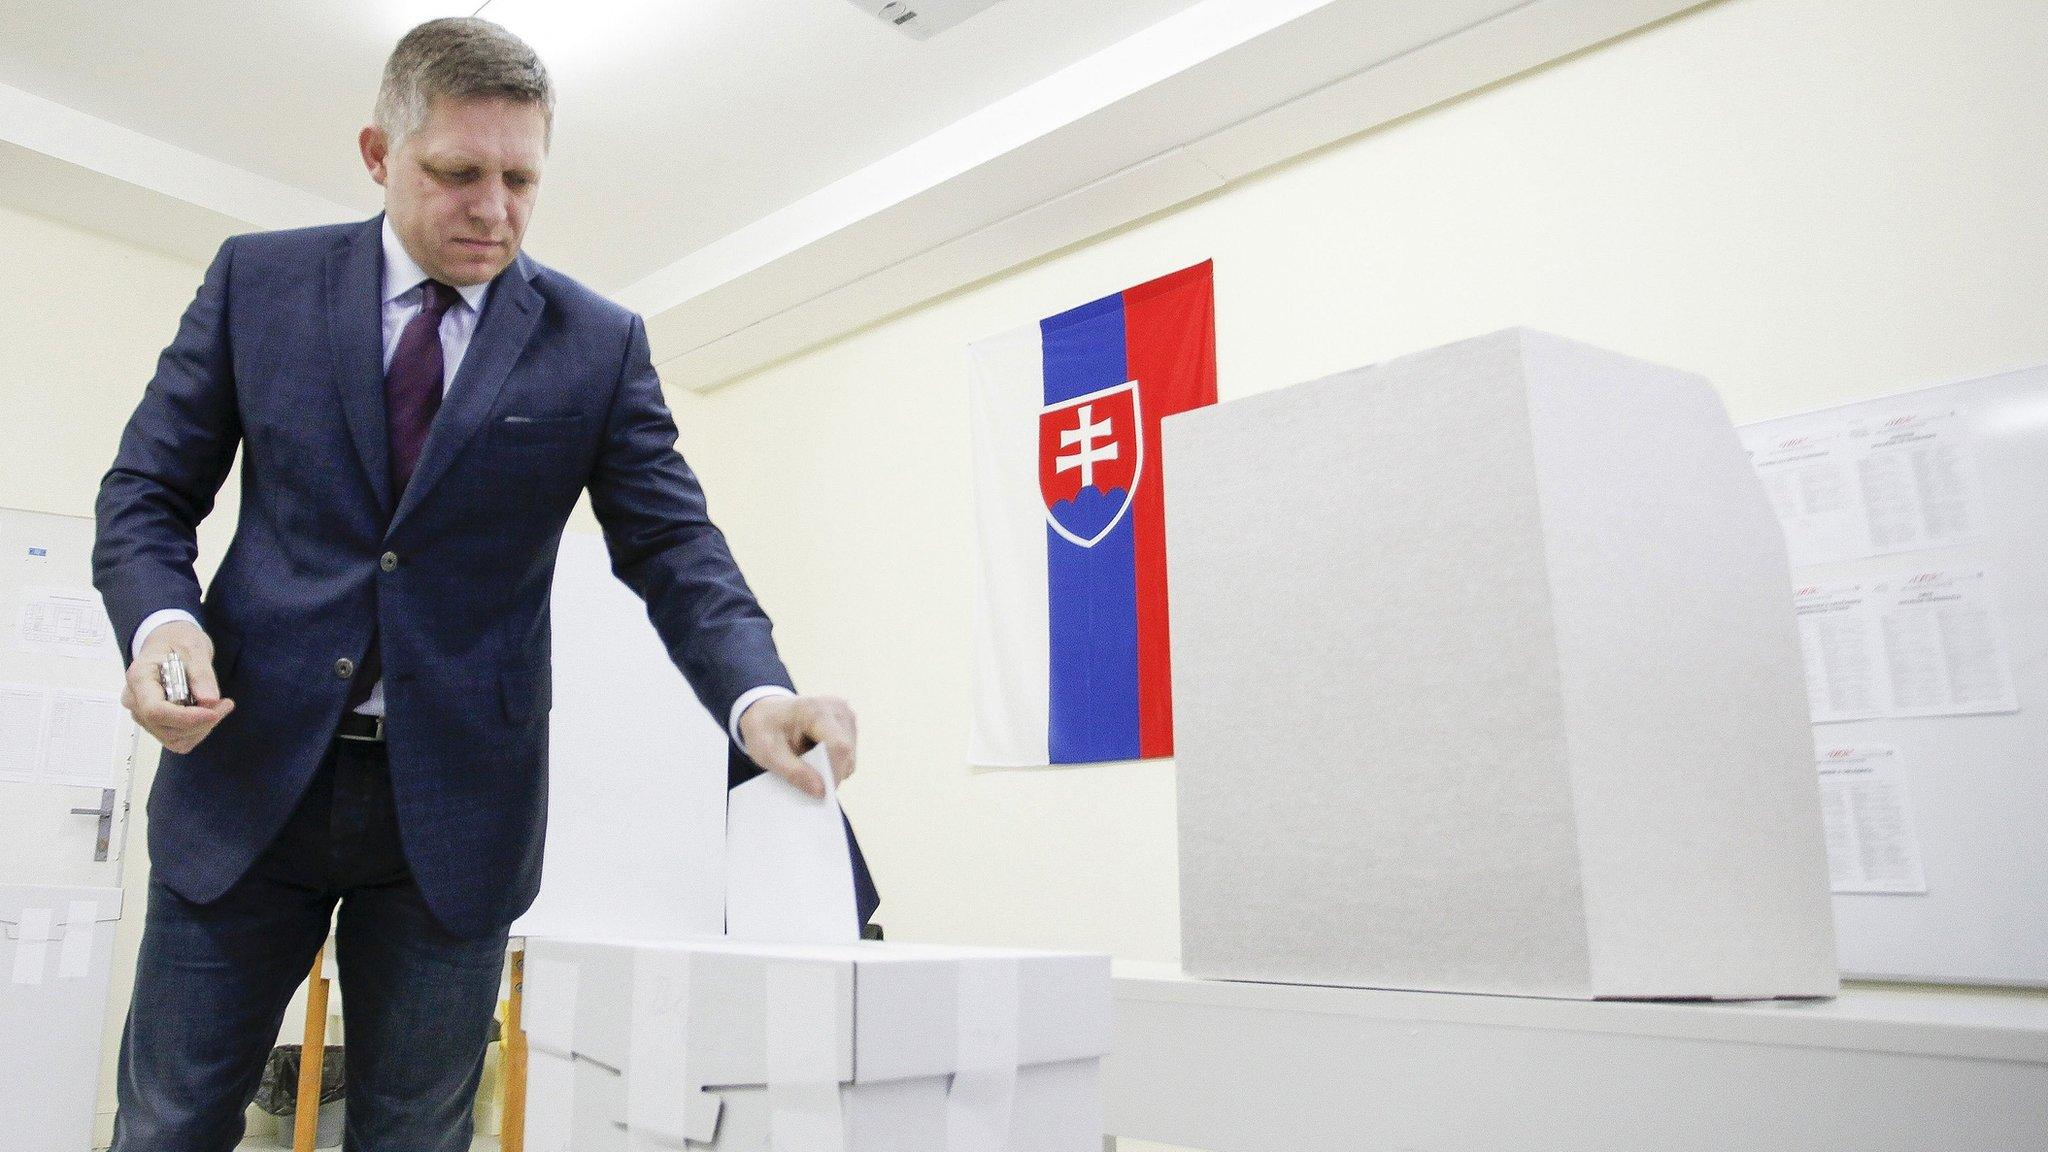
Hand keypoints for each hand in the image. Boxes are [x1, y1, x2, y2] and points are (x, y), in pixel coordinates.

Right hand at [122, 620, 234, 753]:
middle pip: (165, 728)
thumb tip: (208, 700)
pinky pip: (176, 739)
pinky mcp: (154, 722)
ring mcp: (142, 714)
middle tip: (225, 704)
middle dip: (200, 722)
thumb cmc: (177, 641)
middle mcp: (135, 700)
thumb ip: (201, 673)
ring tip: (219, 706)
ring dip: (201, 728)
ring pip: (172, 738)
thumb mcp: (193, 647)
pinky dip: (196, 732)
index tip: (214, 712)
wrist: (168, 642)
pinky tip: (208, 714)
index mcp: (139, 678)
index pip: (155, 710)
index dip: (186, 718)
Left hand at [738, 694, 855, 799]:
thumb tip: (821, 791)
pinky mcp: (849, 723)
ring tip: (806, 762)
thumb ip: (793, 772)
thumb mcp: (767, 752)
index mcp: (814, 710)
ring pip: (850, 756)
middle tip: (806, 780)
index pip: (838, 746)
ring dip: (831, 768)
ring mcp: (846, 714)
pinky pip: (848, 754)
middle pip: (847, 753)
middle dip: (830, 774)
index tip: (821, 794)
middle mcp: (836, 708)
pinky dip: (833, 762)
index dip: (834, 773)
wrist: (765, 712)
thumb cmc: (764, 729)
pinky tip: (814, 755)